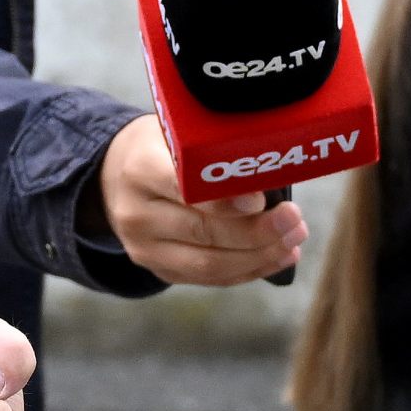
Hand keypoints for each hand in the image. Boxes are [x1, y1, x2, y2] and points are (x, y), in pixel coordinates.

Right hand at [95, 117, 305, 286]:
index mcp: (140, 168)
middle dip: (257, 232)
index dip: (225, 200)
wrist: (117, 173)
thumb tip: (274, 171)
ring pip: (208, 263)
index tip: (262, 200)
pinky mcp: (158, 268)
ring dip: (259, 256)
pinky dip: (248, 270)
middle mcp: (136, 213)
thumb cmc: (163, 147)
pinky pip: (208, 278)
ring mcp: (144, 247)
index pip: (183, 189)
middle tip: (294, 220)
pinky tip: (278, 257)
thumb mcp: (179, 133)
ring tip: (293, 241)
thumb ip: (215, 150)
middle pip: (202, 231)